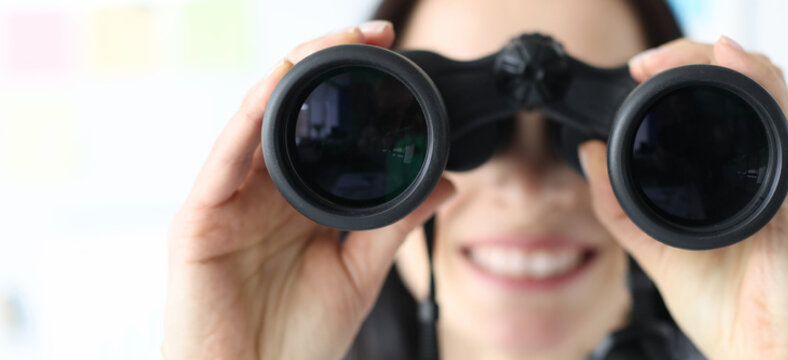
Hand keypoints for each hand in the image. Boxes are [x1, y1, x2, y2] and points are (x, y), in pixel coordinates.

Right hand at [164, 21, 454, 359]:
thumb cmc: (296, 340)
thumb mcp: (358, 274)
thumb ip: (393, 224)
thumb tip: (442, 181)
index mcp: (298, 202)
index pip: (326, 128)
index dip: (357, 90)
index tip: (397, 57)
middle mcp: (261, 192)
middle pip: (291, 110)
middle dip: (328, 62)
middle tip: (375, 32)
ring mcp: (228, 201)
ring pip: (254, 119)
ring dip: (293, 73)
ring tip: (335, 41)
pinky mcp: (199, 220)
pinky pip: (223, 159)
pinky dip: (248, 117)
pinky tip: (278, 83)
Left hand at [578, 37, 787, 359]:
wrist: (763, 353)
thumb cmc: (731, 306)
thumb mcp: (658, 245)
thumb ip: (622, 203)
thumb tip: (590, 155)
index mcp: (746, 173)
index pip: (730, 96)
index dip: (690, 68)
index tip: (642, 70)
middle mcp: (774, 167)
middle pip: (755, 80)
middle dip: (706, 54)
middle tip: (653, 62)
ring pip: (775, 91)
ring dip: (733, 60)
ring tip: (690, 54)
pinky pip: (787, 130)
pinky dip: (762, 90)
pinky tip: (737, 69)